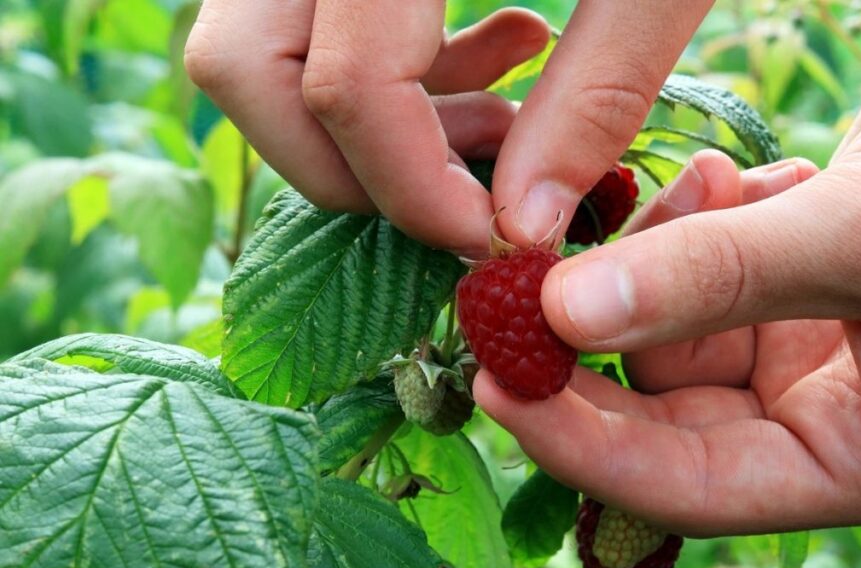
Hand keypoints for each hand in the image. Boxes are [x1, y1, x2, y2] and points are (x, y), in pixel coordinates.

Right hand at [184, 2, 549, 253]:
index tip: (492, 239)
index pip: (342, 89)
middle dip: (357, 172)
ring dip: (384, 123)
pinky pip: (314, 22)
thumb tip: (525, 228)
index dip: (416, 192)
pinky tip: (511, 47)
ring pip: (268, 55)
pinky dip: (397, 65)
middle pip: (250, 76)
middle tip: (461, 198)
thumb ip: (597, 97)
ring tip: (508, 124)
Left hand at [475, 0, 860, 534]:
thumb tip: (563, 314)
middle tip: (521, 277)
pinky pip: (695, 268)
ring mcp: (800, 342)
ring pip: (669, 327)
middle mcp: (823, 413)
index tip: (496, 384)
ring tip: (703, 187)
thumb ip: (719, 276)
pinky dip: (690, 222)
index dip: (585, 443)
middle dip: (594, 341)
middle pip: (663, 410)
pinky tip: (730, 178)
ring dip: (653, 259)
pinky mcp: (785, 276)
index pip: (692, 486)